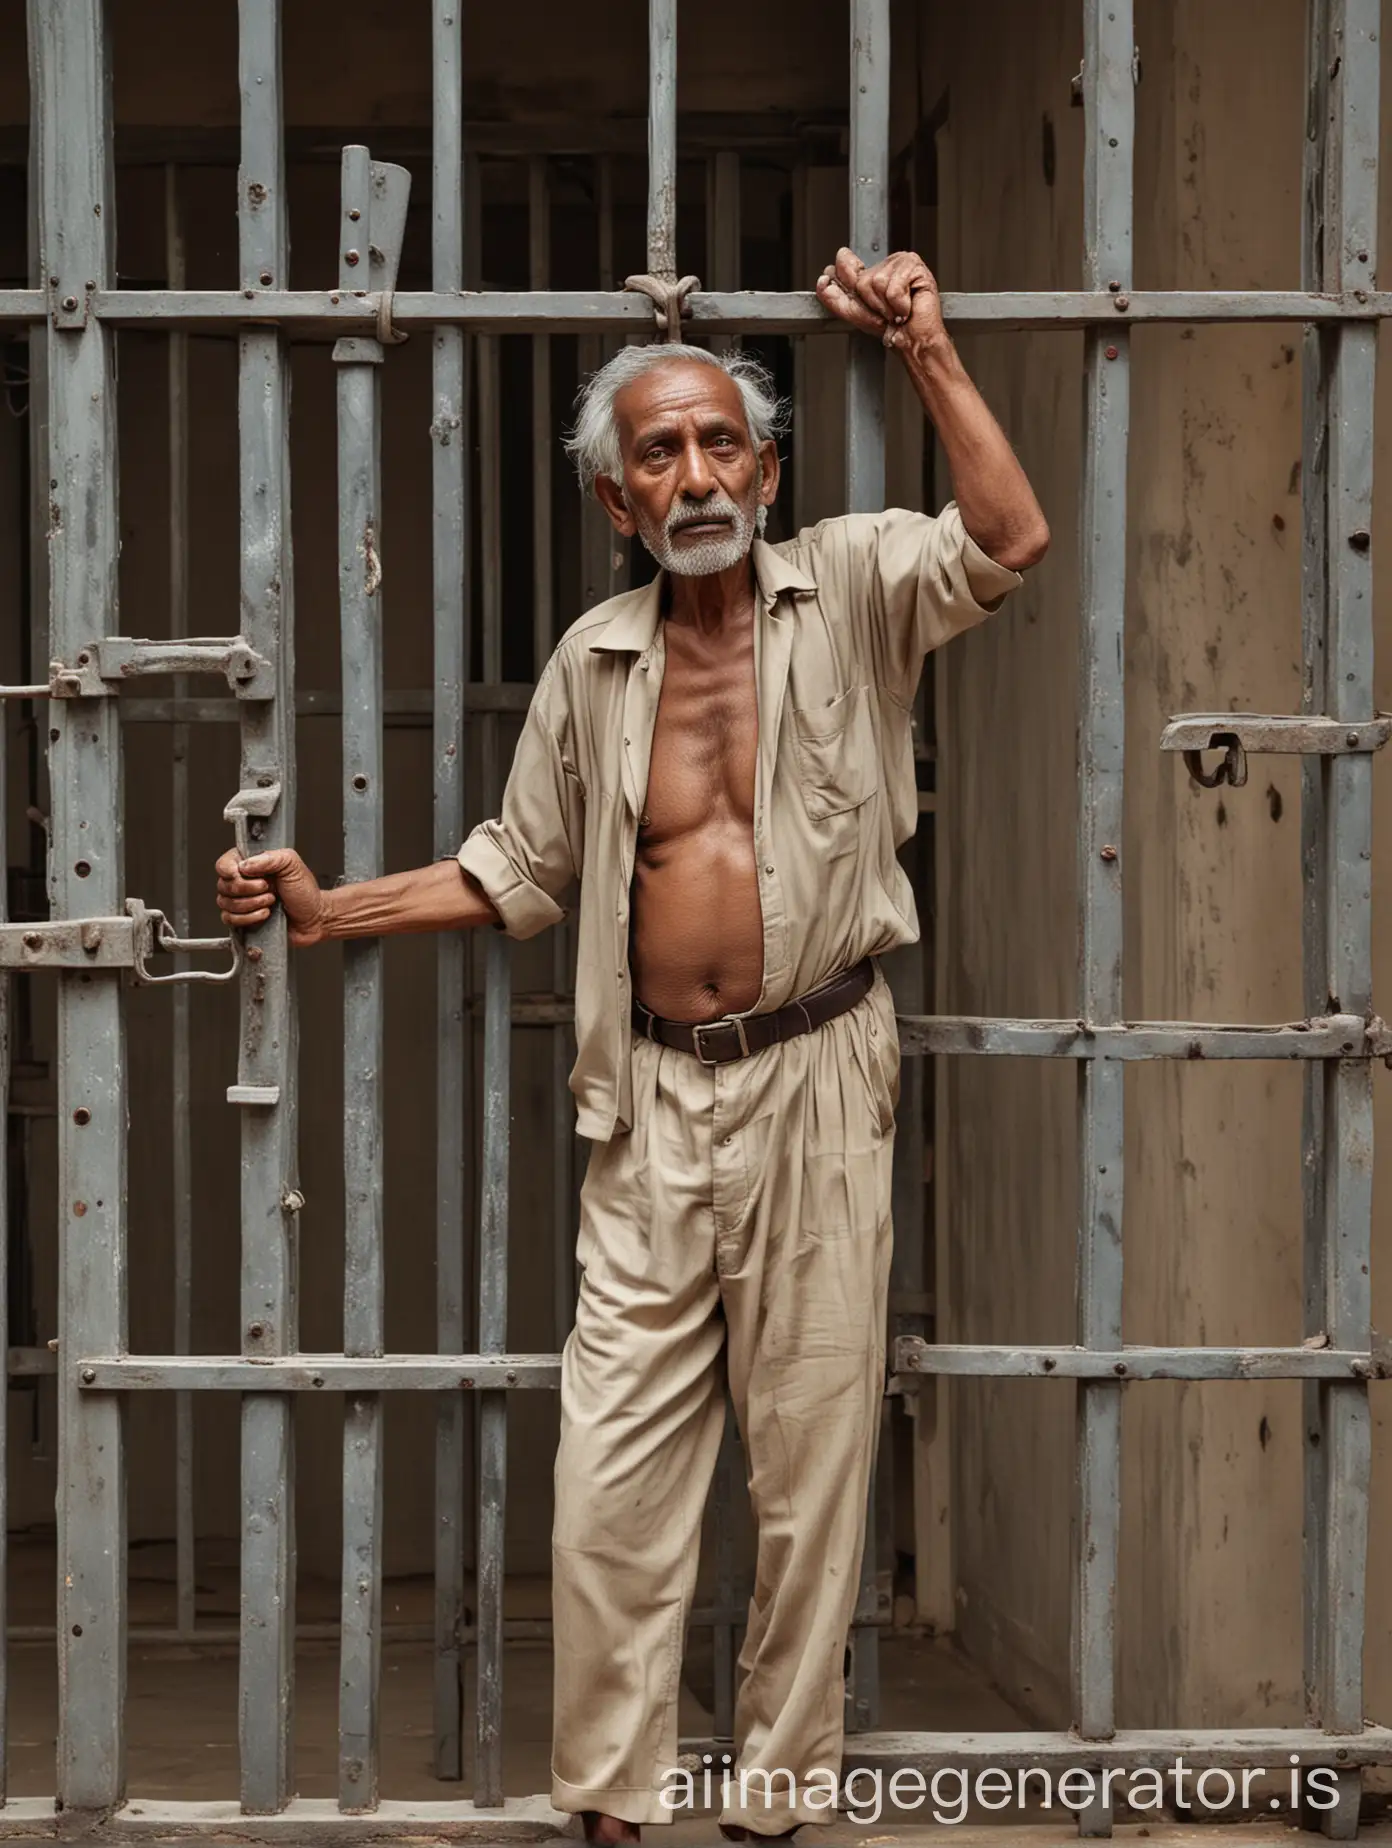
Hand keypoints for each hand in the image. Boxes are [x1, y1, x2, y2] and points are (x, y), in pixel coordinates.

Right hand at [215, 846, 328, 946]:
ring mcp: (242, 901)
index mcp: (252, 864)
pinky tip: (265, 914)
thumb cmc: (305, 892)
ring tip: (271, 901)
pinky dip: (248, 918)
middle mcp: (244, 881)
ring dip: (251, 904)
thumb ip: (271, 857)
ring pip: (226, 903)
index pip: (224, 863)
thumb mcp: (293, 866)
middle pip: (224, 885)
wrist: (314, 919)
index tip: (241, 874)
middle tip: (269, 888)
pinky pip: (229, 920)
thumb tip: (245, 864)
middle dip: (248, 889)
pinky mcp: (243, 919)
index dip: (229, 870)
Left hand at [815, 247, 947, 351]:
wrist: (913, 339)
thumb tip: (823, 279)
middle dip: (872, 304)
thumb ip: (834, 296)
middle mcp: (884, 263)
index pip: (844, 266)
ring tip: (896, 310)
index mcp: (869, 271)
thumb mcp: (853, 313)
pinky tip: (907, 306)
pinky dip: (899, 304)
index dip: (851, 289)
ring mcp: (900, 261)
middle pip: (862, 280)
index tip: (866, 306)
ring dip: (886, 306)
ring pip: (877, 282)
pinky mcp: (914, 266)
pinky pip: (894, 288)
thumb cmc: (889, 328)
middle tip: (885, 312)